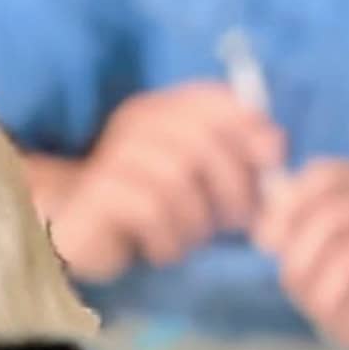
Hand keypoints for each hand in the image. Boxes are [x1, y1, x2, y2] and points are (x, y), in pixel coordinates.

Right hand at [28, 83, 286, 283]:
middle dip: (233, 186)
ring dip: (198, 220)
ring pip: (177, 180)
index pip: (214, 99)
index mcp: (160, 111)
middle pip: (202, 142)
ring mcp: (112, 157)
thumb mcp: (192, 178)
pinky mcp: (97, 194)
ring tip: (193, 240)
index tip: (271, 160)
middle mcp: (135, 126)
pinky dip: (168, 238)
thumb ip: (232, 156)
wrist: (72, 234)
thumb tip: (277, 147)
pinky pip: (149, 210)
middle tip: (237, 221)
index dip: (251, 126)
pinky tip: (164, 250)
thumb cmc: (143, 208)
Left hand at [254, 158, 348, 349]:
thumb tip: (263, 232)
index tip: (272, 247)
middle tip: (304, 297)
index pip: (320, 176)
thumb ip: (306, 227)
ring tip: (331, 321)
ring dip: (323, 304)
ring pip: (344, 264)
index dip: (284, 212)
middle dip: (298, 267)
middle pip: (326, 223)